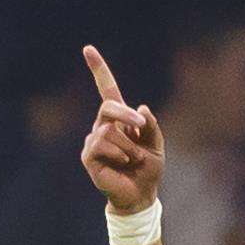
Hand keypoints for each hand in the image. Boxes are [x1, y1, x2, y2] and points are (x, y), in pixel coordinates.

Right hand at [80, 45, 164, 212]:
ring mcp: (94, 141)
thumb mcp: (157, 146)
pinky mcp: (88, 156)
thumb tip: (140, 108)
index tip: (88, 49)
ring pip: (110, 130)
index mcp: (119, 120)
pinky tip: (122, 164)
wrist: (141, 196)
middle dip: (127, 114)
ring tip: (133, 160)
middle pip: (109, 107)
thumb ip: (152, 126)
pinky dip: (120, 154)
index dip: (99, 70)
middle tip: (141, 126)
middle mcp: (103, 126)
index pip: (108, 91)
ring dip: (129, 146)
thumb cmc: (148, 170)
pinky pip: (103, 144)